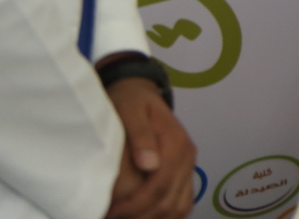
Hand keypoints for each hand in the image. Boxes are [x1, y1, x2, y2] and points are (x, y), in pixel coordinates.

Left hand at [102, 75, 195, 218]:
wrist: (139, 92)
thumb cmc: (130, 102)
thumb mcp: (130, 111)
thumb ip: (140, 136)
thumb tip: (149, 165)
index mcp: (176, 143)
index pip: (160, 185)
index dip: (135, 204)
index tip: (110, 210)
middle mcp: (187, 157)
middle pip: (169, 201)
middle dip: (140, 215)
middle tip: (112, 216)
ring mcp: (188, 166)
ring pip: (179, 207)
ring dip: (154, 218)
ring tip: (127, 216)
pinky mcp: (185, 172)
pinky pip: (183, 203)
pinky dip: (167, 215)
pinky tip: (146, 215)